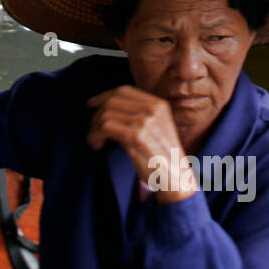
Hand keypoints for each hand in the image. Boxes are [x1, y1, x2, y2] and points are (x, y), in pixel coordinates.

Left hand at [87, 86, 197, 202]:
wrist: (176, 178)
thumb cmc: (163, 157)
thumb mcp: (158, 127)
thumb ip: (140, 114)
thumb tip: (109, 107)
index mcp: (158, 105)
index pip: (124, 91)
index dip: (103, 96)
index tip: (92, 105)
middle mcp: (153, 110)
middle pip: (112, 101)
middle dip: (97, 114)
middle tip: (93, 128)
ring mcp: (145, 122)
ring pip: (106, 114)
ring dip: (94, 128)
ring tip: (96, 140)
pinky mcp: (136, 137)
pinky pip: (105, 128)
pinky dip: (95, 136)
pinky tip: (97, 144)